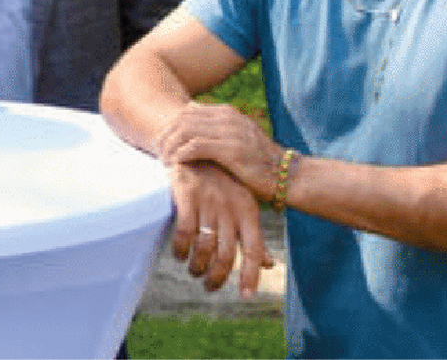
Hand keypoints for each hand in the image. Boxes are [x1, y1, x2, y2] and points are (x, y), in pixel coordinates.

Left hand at [156, 102, 284, 200]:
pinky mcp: (230, 149)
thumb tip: (190, 132)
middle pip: (182, 119)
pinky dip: (181, 155)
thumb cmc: (259, 164)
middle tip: (158, 154)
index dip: (170, 127)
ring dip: (171, 147)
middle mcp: (228, 117)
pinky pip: (194, 147)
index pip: (187, 112)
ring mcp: (230, 131)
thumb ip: (217, 132)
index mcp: (228, 112)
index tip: (162, 144)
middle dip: (166, 136)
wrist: (287, 176)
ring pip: (185, 132)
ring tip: (165, 161)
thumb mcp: (237, 140)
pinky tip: (177, 165)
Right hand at [168, 161, 275, 297]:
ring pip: (204, 247)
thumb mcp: (243, 205)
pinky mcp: (187, 196)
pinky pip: (184, 232)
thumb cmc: (222, 183)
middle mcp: (231, 208)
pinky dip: (180, 248)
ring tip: (193, 270)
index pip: (254, 250)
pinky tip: (178, 253)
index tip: (245, 296)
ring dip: (197, 266)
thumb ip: (254, 235)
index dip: (250, 275)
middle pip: (226, 254)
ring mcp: (209, 202)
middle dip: (217, 276)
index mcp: (248, 211)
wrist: (196, 148)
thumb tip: (268, 265)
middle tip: (209, 286)